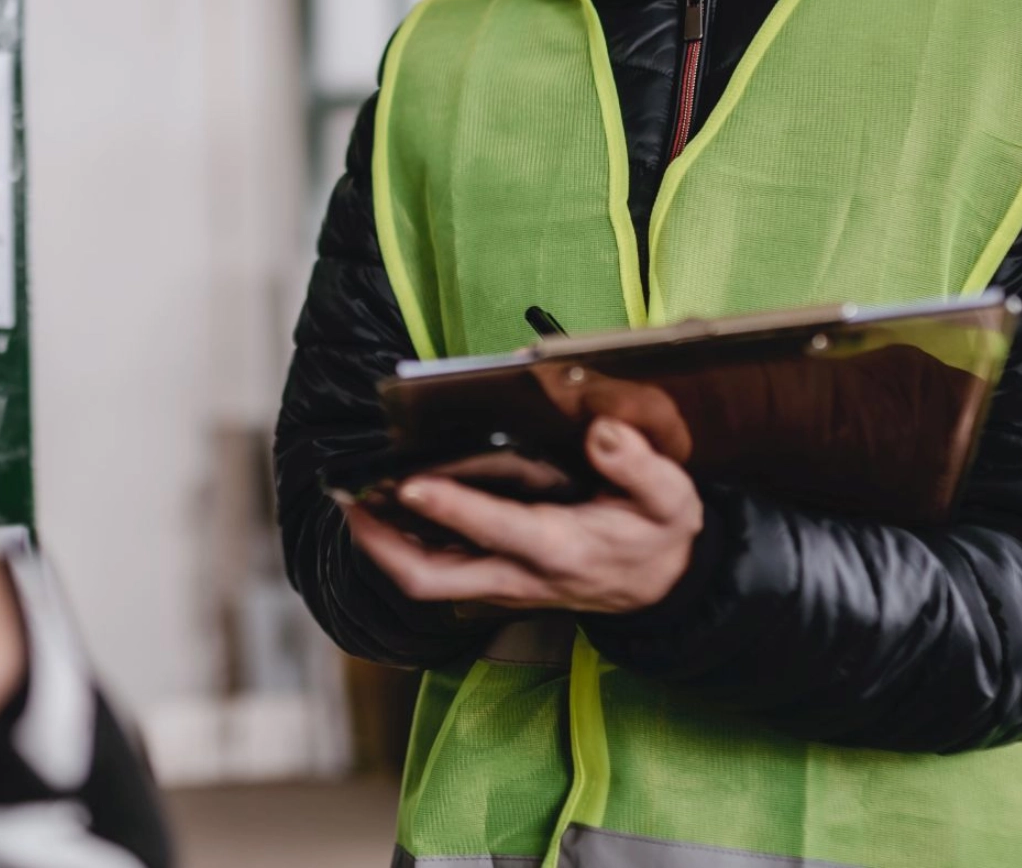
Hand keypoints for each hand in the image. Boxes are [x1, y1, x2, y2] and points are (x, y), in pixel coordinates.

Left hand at [344, 417, 702, 612]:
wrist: (669, 589)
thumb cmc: (662, 537)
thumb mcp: (671, 500)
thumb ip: (639, 466)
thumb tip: (603, 431)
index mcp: (562, 549)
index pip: (496, 530)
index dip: (450, 507)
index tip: (410, 482)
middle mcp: (524, 575)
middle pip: (434, 577)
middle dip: (384, 544)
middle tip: (349, 502)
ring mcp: (506, 586)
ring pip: (427, 581)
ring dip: (384, 548)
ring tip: (352, 503)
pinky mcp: (499, 585)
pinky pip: (439, 576)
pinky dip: (405, 550)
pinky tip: (387, 517)